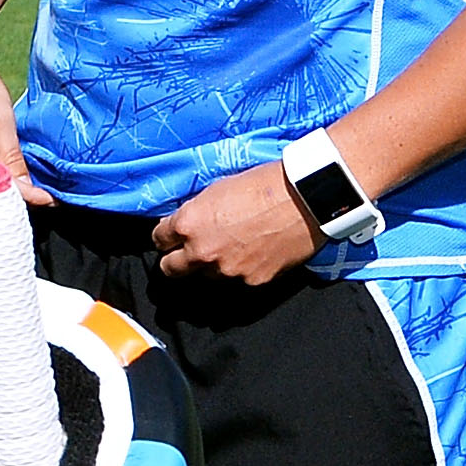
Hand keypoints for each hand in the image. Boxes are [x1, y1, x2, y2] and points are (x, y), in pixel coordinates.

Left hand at [150, 162, 319, 285]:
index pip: (159, 239)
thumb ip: (196, 212)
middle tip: (186, 253)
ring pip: (208, 276)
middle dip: (175, 261)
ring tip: (234, 246)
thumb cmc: (264, 185)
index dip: (165, 236)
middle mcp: (202, 251)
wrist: (305, 198)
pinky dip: (243, 270)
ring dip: (213, 265)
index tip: (170, 236)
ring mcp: (228, 270)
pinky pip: (238, 280)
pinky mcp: (253, 281)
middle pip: (171, 269)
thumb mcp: (217, 190)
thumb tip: (187, 225)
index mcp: (189, 224)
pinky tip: (256, 252)